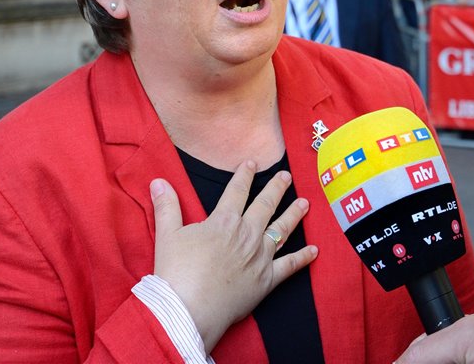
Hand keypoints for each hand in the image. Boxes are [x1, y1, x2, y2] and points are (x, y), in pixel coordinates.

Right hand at [150, 164, 317, 351]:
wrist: (188, 309)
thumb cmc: (176, 272)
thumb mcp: (167, 235)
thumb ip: (167, 207)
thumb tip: (158, 181)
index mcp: (224, 221)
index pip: (237, 191)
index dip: (245, 175)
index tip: (253, 163)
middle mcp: (247, 234)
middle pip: (265, 205)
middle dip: (277, 188)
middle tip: (287, 176)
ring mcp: (260, 256)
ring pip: (282, 229)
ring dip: (294, 214)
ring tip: (305, 203)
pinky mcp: (267, 280)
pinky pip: (290, 266)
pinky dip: (303, 258)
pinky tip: (315, 250)